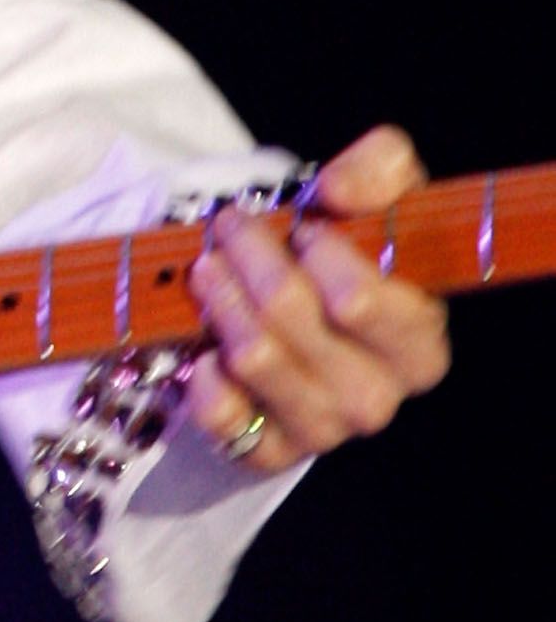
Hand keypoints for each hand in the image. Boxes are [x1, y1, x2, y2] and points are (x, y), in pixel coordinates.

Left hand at [184, 124, 451, 477]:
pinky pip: (223, 416)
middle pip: (290, 314)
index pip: (359, 300)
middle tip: (232, 228)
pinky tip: (205, 346)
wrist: (293, 313)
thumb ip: (380, 169)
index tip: (302, 226)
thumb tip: (339, 191)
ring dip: (220, 298)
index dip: (319, 252)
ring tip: (209, 268)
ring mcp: (322, 429)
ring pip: (253, 354)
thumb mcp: (377, 196)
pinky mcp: (265, 451)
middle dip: (251, 257)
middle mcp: (376, 397)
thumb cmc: (342, 255)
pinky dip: (203, 374)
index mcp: (417, 344)